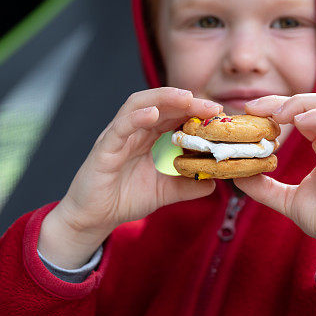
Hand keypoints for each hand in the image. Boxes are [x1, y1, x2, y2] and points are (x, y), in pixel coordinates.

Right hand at [42, 88, 221, 264]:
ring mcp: (118, 136)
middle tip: (213, 106)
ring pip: (139, 105)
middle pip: (161, 103)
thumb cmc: (126, 198)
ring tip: (186, 98)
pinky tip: (152, 113)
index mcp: (149, 135)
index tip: (221, 115)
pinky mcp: (104, 148)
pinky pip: (119, 127)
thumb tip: (215, 182)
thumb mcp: (165, 192)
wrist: (94, 218)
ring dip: (163, 98)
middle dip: (188, 101)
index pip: (175, 113)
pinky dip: (135, 117)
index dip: (197, 110)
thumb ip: (188, 185)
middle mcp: (134, 129)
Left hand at [235, 94, 315, 258]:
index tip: (249, 112)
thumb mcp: (287, 199)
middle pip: (312, 102)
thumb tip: (237, 176)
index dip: (275, 106)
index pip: (301, 112)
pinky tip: (297, 124)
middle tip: (253, 109)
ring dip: (299, 104)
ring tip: (275, 116)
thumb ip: (264, 187)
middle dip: (281, 100)